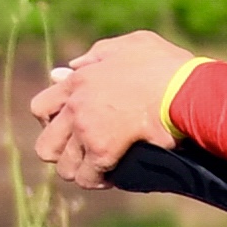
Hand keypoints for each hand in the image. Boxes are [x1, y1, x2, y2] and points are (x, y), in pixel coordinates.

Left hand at [29, 31, 197, 189]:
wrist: (186, 89)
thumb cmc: (166, 66)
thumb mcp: (132, 45)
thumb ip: (97, 55)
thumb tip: (73, 65)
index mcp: (78, 81)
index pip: (39, 108)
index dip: (51, 123)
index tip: (69, 127)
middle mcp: (75, 106)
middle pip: (45, 146)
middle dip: (62, 154)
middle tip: (83, 153)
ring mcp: (86, 130)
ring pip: (65, 168)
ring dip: (82, 171)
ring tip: (100, 167)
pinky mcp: (103, 151)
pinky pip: (88, 179)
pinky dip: (99, 182)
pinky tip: (113, 175)